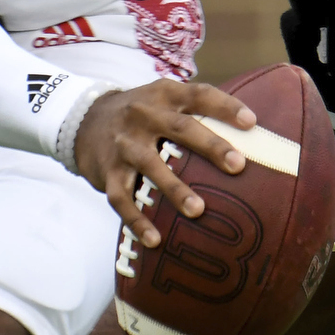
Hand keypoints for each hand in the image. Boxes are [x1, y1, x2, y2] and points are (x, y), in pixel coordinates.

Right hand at [75, 82, 256, 249]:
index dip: (225, 106)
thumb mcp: (163, 99)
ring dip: (175, 189)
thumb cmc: (141, 114)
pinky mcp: (107, 172)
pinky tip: (155, 240)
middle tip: (238, 165)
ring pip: (151, 165)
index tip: (251, 122)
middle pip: (180, 128)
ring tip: (199, 211)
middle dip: (210, 146)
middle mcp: (143, 115)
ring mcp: (124, 145)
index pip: (198, 94)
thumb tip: (251, 134)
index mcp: (164, 95)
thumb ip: (196, 111)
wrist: (82, 120)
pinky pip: (122, 199)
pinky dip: (137, 220)